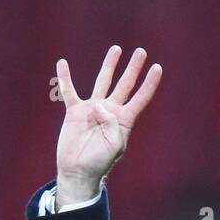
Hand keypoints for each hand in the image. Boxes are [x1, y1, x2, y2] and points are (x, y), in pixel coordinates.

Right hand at [54, 45, 162, 201]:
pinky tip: (62, 64)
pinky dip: (65, 78)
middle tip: (141, 51)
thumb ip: (112, 123)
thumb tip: (100, 104)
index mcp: (124, 120)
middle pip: (125, 84)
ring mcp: (92, 109)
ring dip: (109, 65)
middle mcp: (110, 111)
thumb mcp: (114, 145)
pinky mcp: (75, 111)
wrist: (79, 171)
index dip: (149, 83)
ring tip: (116, 49)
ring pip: (102, 81)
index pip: (140, 97)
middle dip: (133, 68)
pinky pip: (69, 91)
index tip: (157, 67)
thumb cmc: (100, 162)